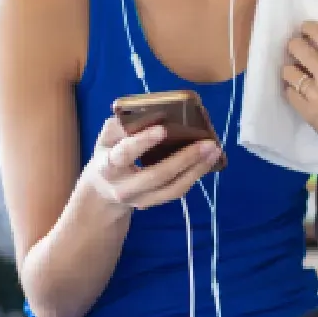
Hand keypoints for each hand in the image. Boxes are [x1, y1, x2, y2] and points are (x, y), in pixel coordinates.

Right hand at [80, 115, 221, 212]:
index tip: (163, 129)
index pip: (124, 154)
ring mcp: (141, 200)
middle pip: (157, 175)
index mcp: (108, 167)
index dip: (143, 142)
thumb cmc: (108, 155)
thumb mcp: (106, 138)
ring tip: (214, 151)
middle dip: (184, 159)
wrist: (104, 191)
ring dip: (197, 169)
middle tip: (207, 142)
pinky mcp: (154, 203)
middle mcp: (124, 188)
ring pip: (173, 188)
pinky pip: (177, 191)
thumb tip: (149, 113)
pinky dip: (194, 175)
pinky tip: (207, 161)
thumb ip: (121, 126)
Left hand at [281, 20, 317, 167]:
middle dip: (293, 46)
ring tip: (293, 74)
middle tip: (294, 50)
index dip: (309, 28)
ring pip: (289, 71)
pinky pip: (289, 93)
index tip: (303, 28)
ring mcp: (317, 93)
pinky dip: (291, 91)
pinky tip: (297, 93)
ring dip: (289, 71)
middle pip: (299, 49)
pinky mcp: (308, 111)